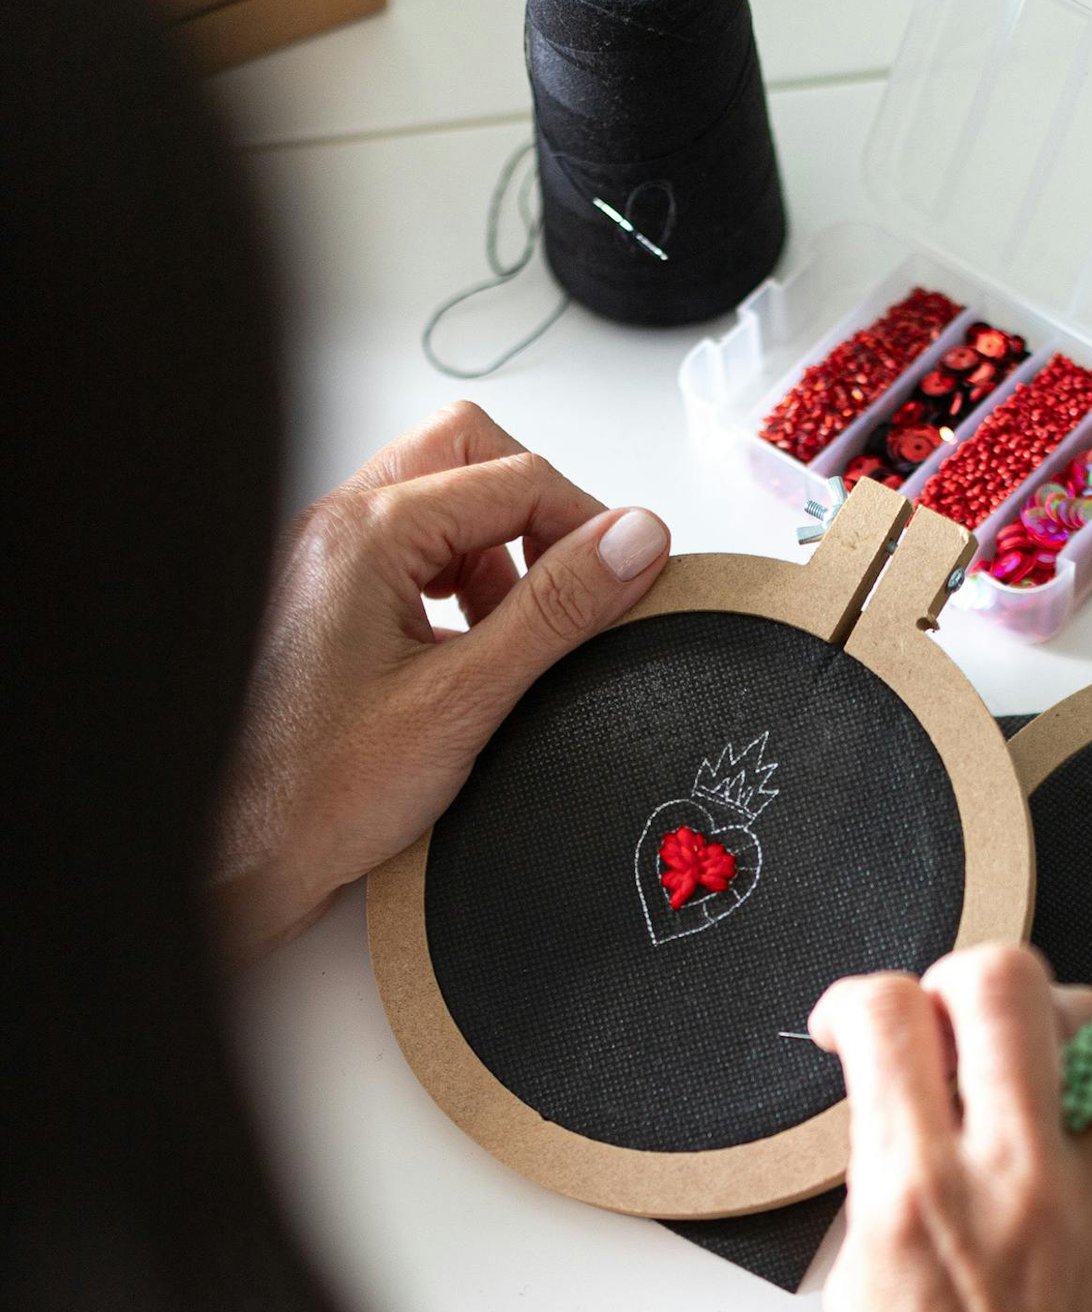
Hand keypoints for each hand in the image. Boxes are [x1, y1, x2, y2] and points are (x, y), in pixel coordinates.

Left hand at [214, 402, 670, 958]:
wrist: (239, 855)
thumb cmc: (319, 794)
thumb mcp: (467, 699)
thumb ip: (557, 610)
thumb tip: (633, 541)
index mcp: (364, 534)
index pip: (514, 476)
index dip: (590, 523)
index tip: (633, 574)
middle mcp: (334, 529)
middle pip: (468, 456)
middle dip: (535, 514)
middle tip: (574, 587)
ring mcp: (324, 562)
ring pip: (439, 504)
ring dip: (496, 555)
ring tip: (512, 640)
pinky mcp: (325, 601)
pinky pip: (409, 556)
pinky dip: (458, 589)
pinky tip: (471, 658)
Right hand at [811, 947, 1091, 1311]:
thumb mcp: (860, 1310)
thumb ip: (880, 1185)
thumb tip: (890, 1103)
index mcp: (916, 1204)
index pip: (887, 1015)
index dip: (853, 1002)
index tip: (850, 1027)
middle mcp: (1019, 1181)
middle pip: (1002, 978)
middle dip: (953, 981)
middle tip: (940, 1030)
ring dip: (1039, 1029)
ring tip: (1015, 1081)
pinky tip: (1067, 1143)